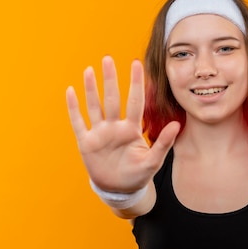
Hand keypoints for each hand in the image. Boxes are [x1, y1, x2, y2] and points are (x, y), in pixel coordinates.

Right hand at [66, 56, 179, 191]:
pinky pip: (78, 122)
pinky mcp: (86, 142)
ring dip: (91, 89)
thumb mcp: (153, 161)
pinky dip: (74, 108)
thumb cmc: (138, 174)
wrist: (120, 189)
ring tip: (89, 70)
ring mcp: (100, 133)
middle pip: (112, 99)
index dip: (135, 83)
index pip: (134, 101)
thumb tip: (176, 125)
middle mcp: (114, 127)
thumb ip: (163, 143)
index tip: (136, 63)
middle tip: (108, 58)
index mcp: (131, 129)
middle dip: (110, 80)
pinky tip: (71, 91)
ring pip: (94, 107)